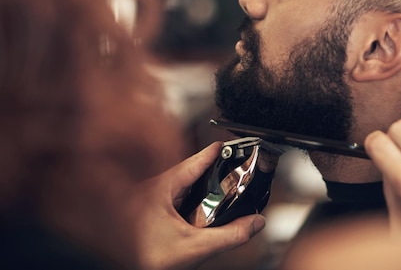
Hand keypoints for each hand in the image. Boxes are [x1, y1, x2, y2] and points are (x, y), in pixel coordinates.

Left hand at [129, 142, 265, 269]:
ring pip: (184, 184)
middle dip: (213, 169)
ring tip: (223, 185)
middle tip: (233, 166)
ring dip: (202, 185)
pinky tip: (202, 208)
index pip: (195, 160)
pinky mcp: (152, 210)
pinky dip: (194, 197)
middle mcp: (156, 189)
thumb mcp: (194, 246)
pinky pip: (178, 197)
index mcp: (162, 187)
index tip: (231, 144)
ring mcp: (153, 199)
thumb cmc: (146, 255)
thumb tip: (254, 222)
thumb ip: (229, 235)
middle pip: (192, 171)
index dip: (216, 151)